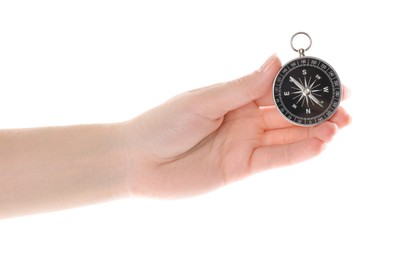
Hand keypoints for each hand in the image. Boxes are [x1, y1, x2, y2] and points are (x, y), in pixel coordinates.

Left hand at [124, 54, 350, 197]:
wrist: (138, 161)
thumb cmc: (164, 124)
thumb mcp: (204, 100)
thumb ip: (242, 86)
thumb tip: (276, 60)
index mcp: (234, 96)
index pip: (275, 88)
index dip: (302, 86)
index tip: (330, 83)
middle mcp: (243, 119)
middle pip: (286, 114)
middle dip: (316, 111)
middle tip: (345, 110)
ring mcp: (243, 144)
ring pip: (285, 137)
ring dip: (312, 132)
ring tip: (338, 127)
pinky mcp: (240, 168)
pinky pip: (274, 159)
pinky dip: (296, 153)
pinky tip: (318, 146)